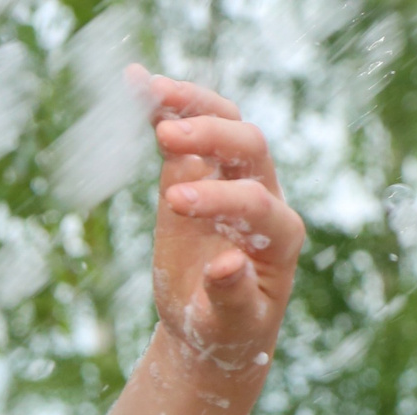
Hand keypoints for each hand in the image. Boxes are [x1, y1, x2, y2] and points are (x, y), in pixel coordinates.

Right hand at [138, 71, 304, 376]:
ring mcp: (233, 177)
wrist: (214, 323)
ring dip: (192, 104)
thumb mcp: (230, 325)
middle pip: (250, 147)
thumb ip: (233, 296)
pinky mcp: (202, 170)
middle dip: (211, 136)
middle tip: (167, 138)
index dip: (218, 198)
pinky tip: (136, 83)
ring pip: (225, 123)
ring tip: (151, 91)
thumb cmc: (228, 330)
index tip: (173, 206)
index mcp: (281, 236)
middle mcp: (264, 196)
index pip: (256, 201)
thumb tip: (228, 265)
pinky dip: (166, 106)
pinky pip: (190, 128)